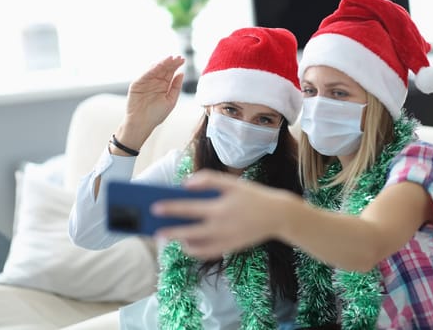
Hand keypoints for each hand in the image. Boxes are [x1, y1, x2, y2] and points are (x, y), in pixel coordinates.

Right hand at [116, 56, 184, 149]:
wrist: (142, 123)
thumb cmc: (157, 114)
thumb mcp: (171, 100)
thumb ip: (176, 87)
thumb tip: (181, 73)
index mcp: (164, 85)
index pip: (171, 72)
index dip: (176, 65)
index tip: (183, 60)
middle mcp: (155, 81)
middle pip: (164, 69)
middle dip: (171, 62)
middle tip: (178, 57)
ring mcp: (146, 82)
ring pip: (154, 69)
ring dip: (162, 63)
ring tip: (170, 59)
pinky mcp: (137, 84)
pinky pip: (145, 75)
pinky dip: (151, 69)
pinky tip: (159, 65)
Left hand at [152, 170, 297, 259]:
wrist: (278, 216)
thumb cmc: (253, 196)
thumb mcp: (233, 183)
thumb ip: (208, 180)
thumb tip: (185, 184)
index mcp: (219, 208)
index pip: (188, 209)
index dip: (170, 208)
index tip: (155, 208)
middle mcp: (220, 227)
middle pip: (188, 232)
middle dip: (170, 232)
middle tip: (155, 231)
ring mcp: (224, 240)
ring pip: (196, 246)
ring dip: (181, 242)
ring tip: (170, 238)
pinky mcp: (229, 248)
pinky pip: (207, 253)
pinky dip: (195, 251)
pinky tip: (187, 245)